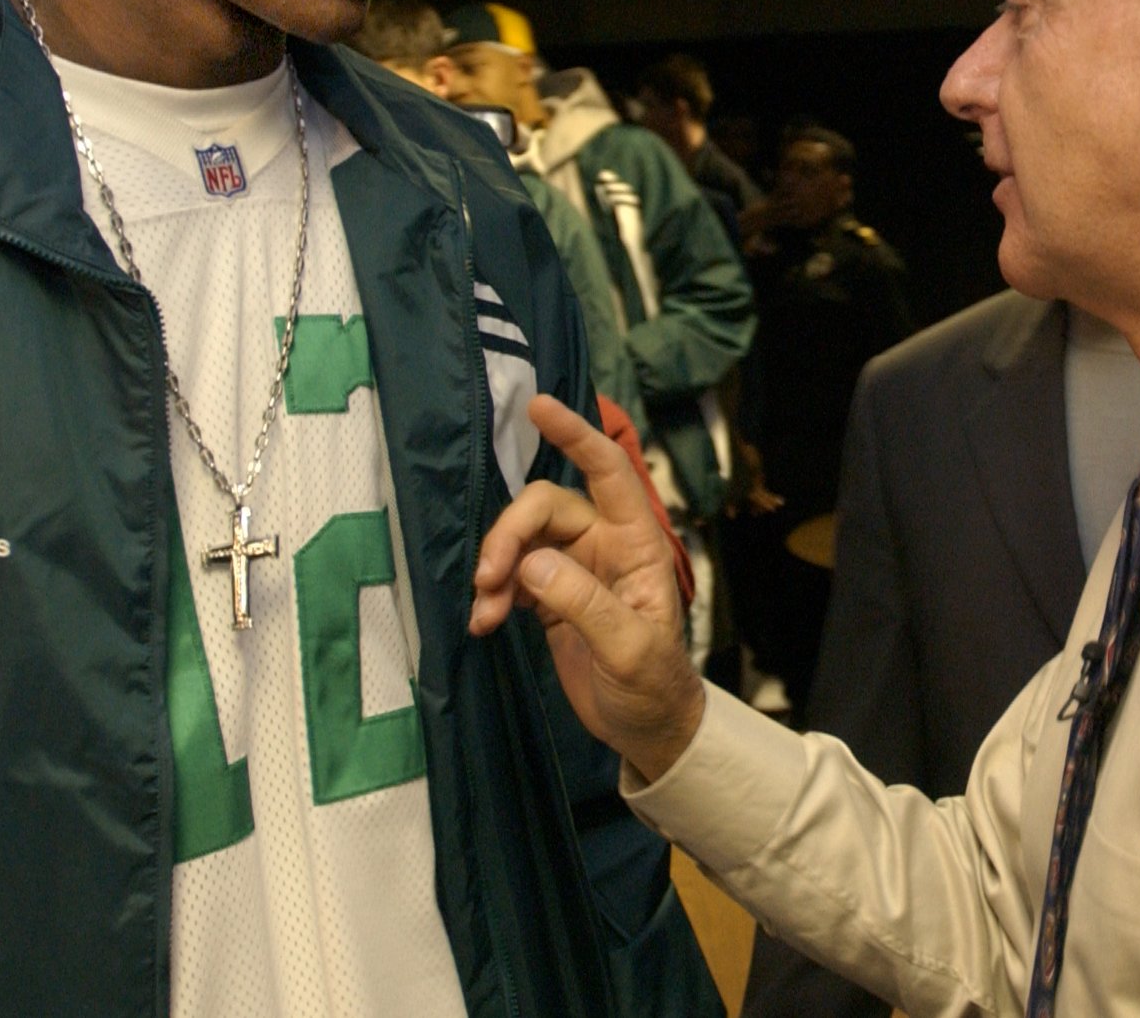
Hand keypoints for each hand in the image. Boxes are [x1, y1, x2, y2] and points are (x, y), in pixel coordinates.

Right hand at [469, 394, 705, 780]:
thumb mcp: (631, 650)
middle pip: (544, 507)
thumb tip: (533, 563)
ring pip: (522, 540)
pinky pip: (512, 576)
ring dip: (496, 569)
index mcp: (637, 544)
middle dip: (509, 534)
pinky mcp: (551, 596)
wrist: (647, 731)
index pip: (607, 472)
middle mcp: (605, 544)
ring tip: (485, 612)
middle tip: (488, 579)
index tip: (540, 407)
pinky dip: (493, 595)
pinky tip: (484, 623)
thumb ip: (585, 604)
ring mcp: (575, 568)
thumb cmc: (655, 687)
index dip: (576, 435)